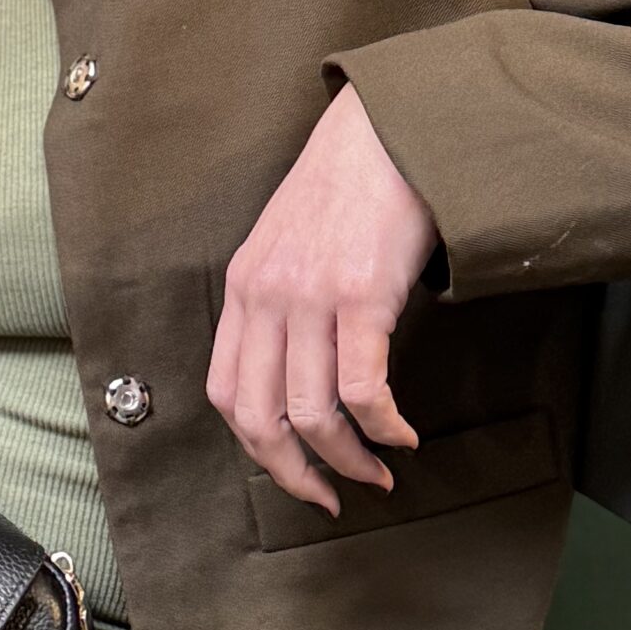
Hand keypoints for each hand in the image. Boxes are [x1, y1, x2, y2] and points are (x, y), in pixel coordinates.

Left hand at [206, 82, 436, 516]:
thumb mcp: (289, 244)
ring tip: (379, 472)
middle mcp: (265, 296)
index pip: (225, 390)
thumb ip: (282, 302)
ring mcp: (311, 296)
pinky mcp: (363, 295)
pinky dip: (383, 426)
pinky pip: (363, 387)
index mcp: (243, 288)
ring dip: (348, 458)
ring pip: (312, 412)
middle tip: (331, 497)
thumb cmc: (347, 190)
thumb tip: (299, 372)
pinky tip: (404, 434)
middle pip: (259, 417)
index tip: (292, 472)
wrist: (387, 132)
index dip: (255, 447)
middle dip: (295, 473)